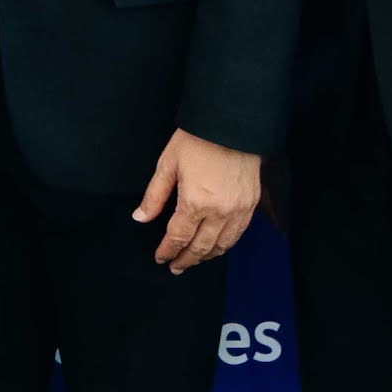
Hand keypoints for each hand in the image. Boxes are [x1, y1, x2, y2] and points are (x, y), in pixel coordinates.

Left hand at [133, 127, 260, 272]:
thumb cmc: (197, 140)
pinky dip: (225, 245)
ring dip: (206, 256)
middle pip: (201, 247)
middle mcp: (219, 212)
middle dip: (186, 259)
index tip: (161, 258)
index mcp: (195, 202)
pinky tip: (216, 246)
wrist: (232, 124)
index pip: (178, 237)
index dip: (167, 251)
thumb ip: (155, 196)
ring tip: (194, 260)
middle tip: (176, 267)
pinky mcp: (251, 204)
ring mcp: (239, 210)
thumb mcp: (168, 164)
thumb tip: (140, 218)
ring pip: (222, 245)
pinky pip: (238, 234)